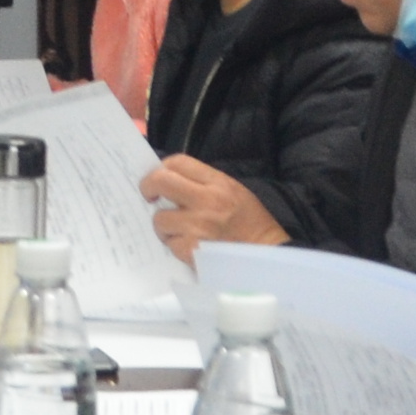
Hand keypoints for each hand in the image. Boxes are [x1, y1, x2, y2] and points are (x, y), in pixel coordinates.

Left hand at [138, 155, 286, 256]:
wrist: (268, 252)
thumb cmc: (251, 222)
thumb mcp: (234, 191)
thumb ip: (204, 183)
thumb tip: (170, 180)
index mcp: (218, 183)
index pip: (178, 162)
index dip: (161, 167)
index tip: (159, 178)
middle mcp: (206, 200)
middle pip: (161, 181)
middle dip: (148, 187)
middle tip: (149, 197)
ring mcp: (198, 226)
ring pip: (160, 219)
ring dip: (164, 225)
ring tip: (177, 229)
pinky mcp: (194, 251)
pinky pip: (170, 244)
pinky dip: (175, 246)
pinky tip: (188, 246)